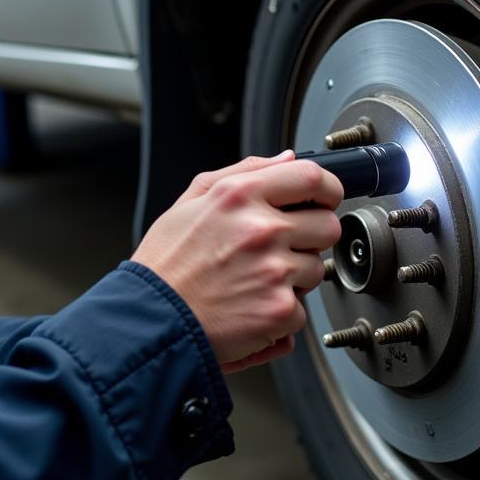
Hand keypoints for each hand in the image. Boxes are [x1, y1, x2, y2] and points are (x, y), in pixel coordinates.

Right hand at [131, 152, 342, 373]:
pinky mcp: (280, 310)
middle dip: (312, 236)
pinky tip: (251, 305)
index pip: (312, 176)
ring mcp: (274, 271)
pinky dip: (282, 312)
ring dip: (296, 276)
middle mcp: (262, 229)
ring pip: (317, 268)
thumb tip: (286, 159)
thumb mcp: (192, 201)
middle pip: (327, 225)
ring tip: (256, 280)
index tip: (324, 199)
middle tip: (282, 248)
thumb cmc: (166, 264)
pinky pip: (302, 308)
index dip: (328, 188)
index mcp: (240, 195)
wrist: (151, 320)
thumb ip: (244, 172)